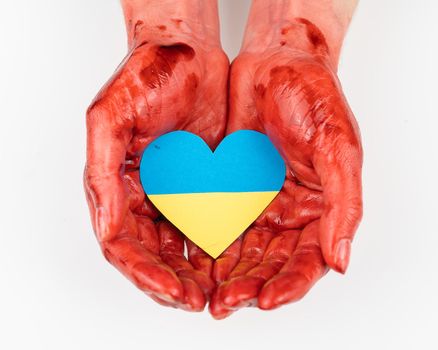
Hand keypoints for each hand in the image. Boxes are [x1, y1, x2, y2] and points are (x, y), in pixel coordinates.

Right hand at [84, 0, 227, 310]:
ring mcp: (173, 192)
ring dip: (195, 272)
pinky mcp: (201, 184)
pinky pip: (207, 223)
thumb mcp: (109, 118)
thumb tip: (107, 227)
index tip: (173, 290)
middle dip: (172, 282)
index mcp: (116, 187)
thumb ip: (102, 174)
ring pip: (180, 247)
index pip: (124, 246)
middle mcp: (143, 195)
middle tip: (198, 301)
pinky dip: (216, 247)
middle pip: (153, 255)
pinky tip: (231, 261)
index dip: (145, 274)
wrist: (187, 54)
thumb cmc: (145, 76)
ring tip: (217, 291)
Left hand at [210, 6, 361, 318]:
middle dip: (249, 286)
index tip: (267, 299)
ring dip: (226, 274)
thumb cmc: (314, 99)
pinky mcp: (230, 189)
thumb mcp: (339, 149)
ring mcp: (257, 202)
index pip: (308, 261)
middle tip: (226, 303)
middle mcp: (288, 212)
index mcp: (320, 209)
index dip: (290, 285)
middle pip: (270, 264)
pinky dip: (208, 245)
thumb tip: (341, 259)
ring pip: (242, 252)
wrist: (277, 65)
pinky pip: (218, 223)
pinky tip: (194, 259)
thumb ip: (344, 205)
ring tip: (206, 291)